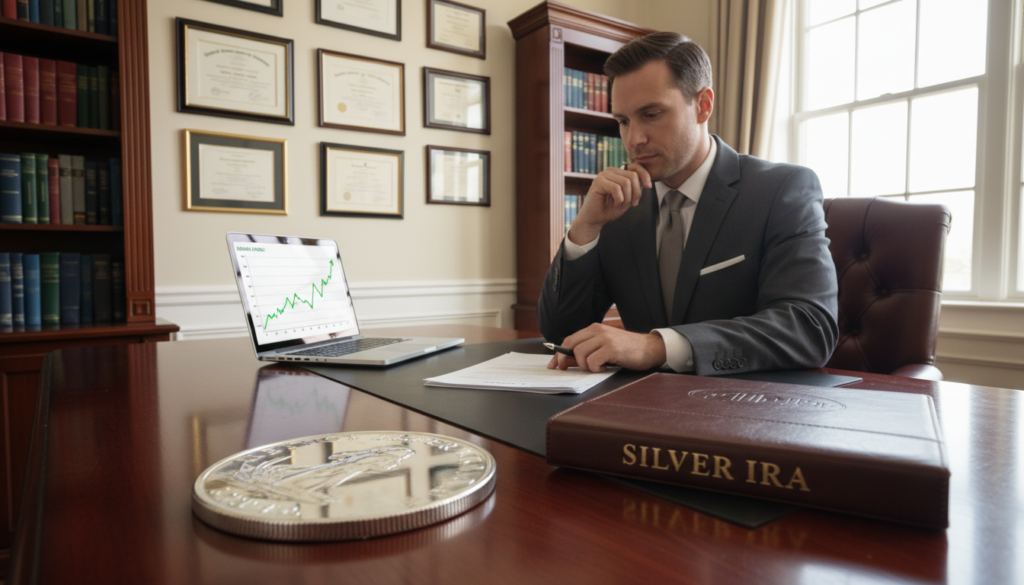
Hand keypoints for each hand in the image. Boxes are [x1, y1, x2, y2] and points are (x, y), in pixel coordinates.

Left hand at [546, 323, 666, 371]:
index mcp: (594, 329)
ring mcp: (604, 338)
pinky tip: (605, 367)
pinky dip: (596, 368)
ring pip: (580, 353)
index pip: (569, 339)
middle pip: (570, 344)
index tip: (554, 365)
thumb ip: (587, 351)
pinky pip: (593, 360)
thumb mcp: (604, 347)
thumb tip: (566, 361)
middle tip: (566, 369)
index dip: (559, 353)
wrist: (650, 349)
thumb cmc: (626, 350)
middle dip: (564, 360)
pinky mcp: (611, 348)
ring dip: (585, 365)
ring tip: (597, 367)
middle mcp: (597, 330)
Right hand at [568, 163, 652, 245]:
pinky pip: (616, 188)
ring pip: (626, 183)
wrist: (595, 219)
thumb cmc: (610, 209)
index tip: (649, 186)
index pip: (635, 167)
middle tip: (632, 204)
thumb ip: (635, 188)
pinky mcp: (598, 181)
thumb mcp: (628, 198)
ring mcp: (603, 175)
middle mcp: (611, 171)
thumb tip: (646, 181)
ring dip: (627, 198)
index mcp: (618, 172)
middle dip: (636, 192)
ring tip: (621, 205)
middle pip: (632, 176)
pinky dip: (619, 200)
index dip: (645, 175)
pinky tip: (615, 205)